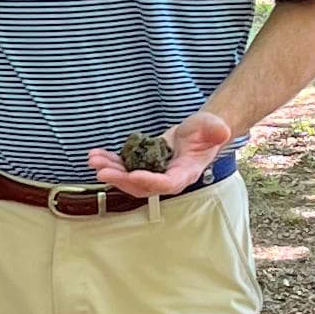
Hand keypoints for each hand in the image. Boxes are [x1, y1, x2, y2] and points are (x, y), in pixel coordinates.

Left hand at [86, 107, 233, 196]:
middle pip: (141, 186)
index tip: (134, 175)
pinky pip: (123, 167)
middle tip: (102, 171)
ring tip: (93, 160)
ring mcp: (152, 173)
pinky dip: (109, 161)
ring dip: (110, 170)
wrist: (196, 135)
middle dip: (120, 179)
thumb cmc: (206, 132)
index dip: (150, 181)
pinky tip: (95, 155)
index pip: (166, 183)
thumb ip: (215, 130)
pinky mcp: (142, 165)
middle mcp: (166, 179)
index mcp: (184, 173)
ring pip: (128, 178)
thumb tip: (221, 130)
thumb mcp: (212, 127)